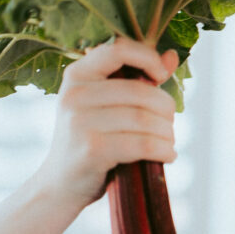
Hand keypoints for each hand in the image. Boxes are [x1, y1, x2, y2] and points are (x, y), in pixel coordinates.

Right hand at [32, 38, 179, 209]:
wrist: (61, 183)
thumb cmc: (93, 139)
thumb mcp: (107, 105)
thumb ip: (139, 80)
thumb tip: (173, 57)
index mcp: (77, 75)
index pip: (118, 49)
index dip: (148, 58)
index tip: (162, 76)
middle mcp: (75, 94)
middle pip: (142, 93)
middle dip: (167, 111)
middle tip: (168, 125)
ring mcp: (80, 122)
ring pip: (146, 120)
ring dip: (167, 134)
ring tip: (167, 143)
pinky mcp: (92, 150)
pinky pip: (143, 144)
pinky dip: (164, 151)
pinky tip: (167, 156)